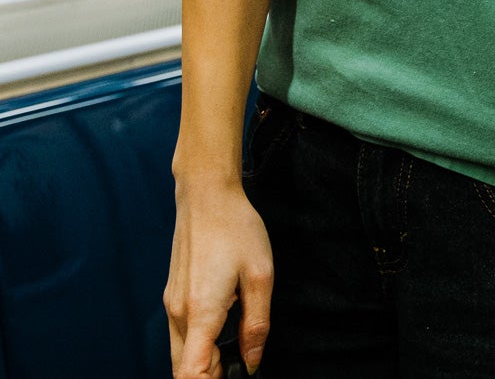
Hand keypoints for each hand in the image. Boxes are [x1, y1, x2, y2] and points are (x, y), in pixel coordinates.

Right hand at [164, 180, 273, 376]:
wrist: (206, 196)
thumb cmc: (236, 228)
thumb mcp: (260, 274)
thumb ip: (257, 323)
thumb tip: (253, 361)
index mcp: (201, 312)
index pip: (190, 374)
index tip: (234, 377)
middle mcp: (178, 314)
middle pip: (181, 369)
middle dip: (207, 377)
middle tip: (237, 367)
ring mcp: (171, 304)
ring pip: (178, 354)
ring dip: (201, 363)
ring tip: (232, 354)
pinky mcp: (172, 295)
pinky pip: (179, 334)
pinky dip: (195, 345)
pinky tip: (220, 331)